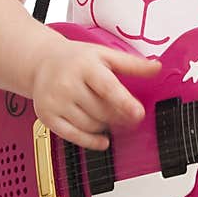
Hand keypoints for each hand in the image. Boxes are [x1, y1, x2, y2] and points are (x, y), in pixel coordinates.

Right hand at [31, 38, 160, 151]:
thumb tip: (156, 68)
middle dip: (119, 116)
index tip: (138, 114)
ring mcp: (55, 101)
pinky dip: (91, 142)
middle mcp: (67, 84)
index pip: (107, 87)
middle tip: (128, 114)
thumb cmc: (76, 59)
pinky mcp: (47, 116)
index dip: (124, 103)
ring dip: (106, 126)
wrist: (41, 62)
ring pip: (91, 125)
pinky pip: (74, 137)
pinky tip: (102, 139)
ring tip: (108, 116)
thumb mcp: (104, 54)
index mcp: (84, 66)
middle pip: (102, 111)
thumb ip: (132, 64)